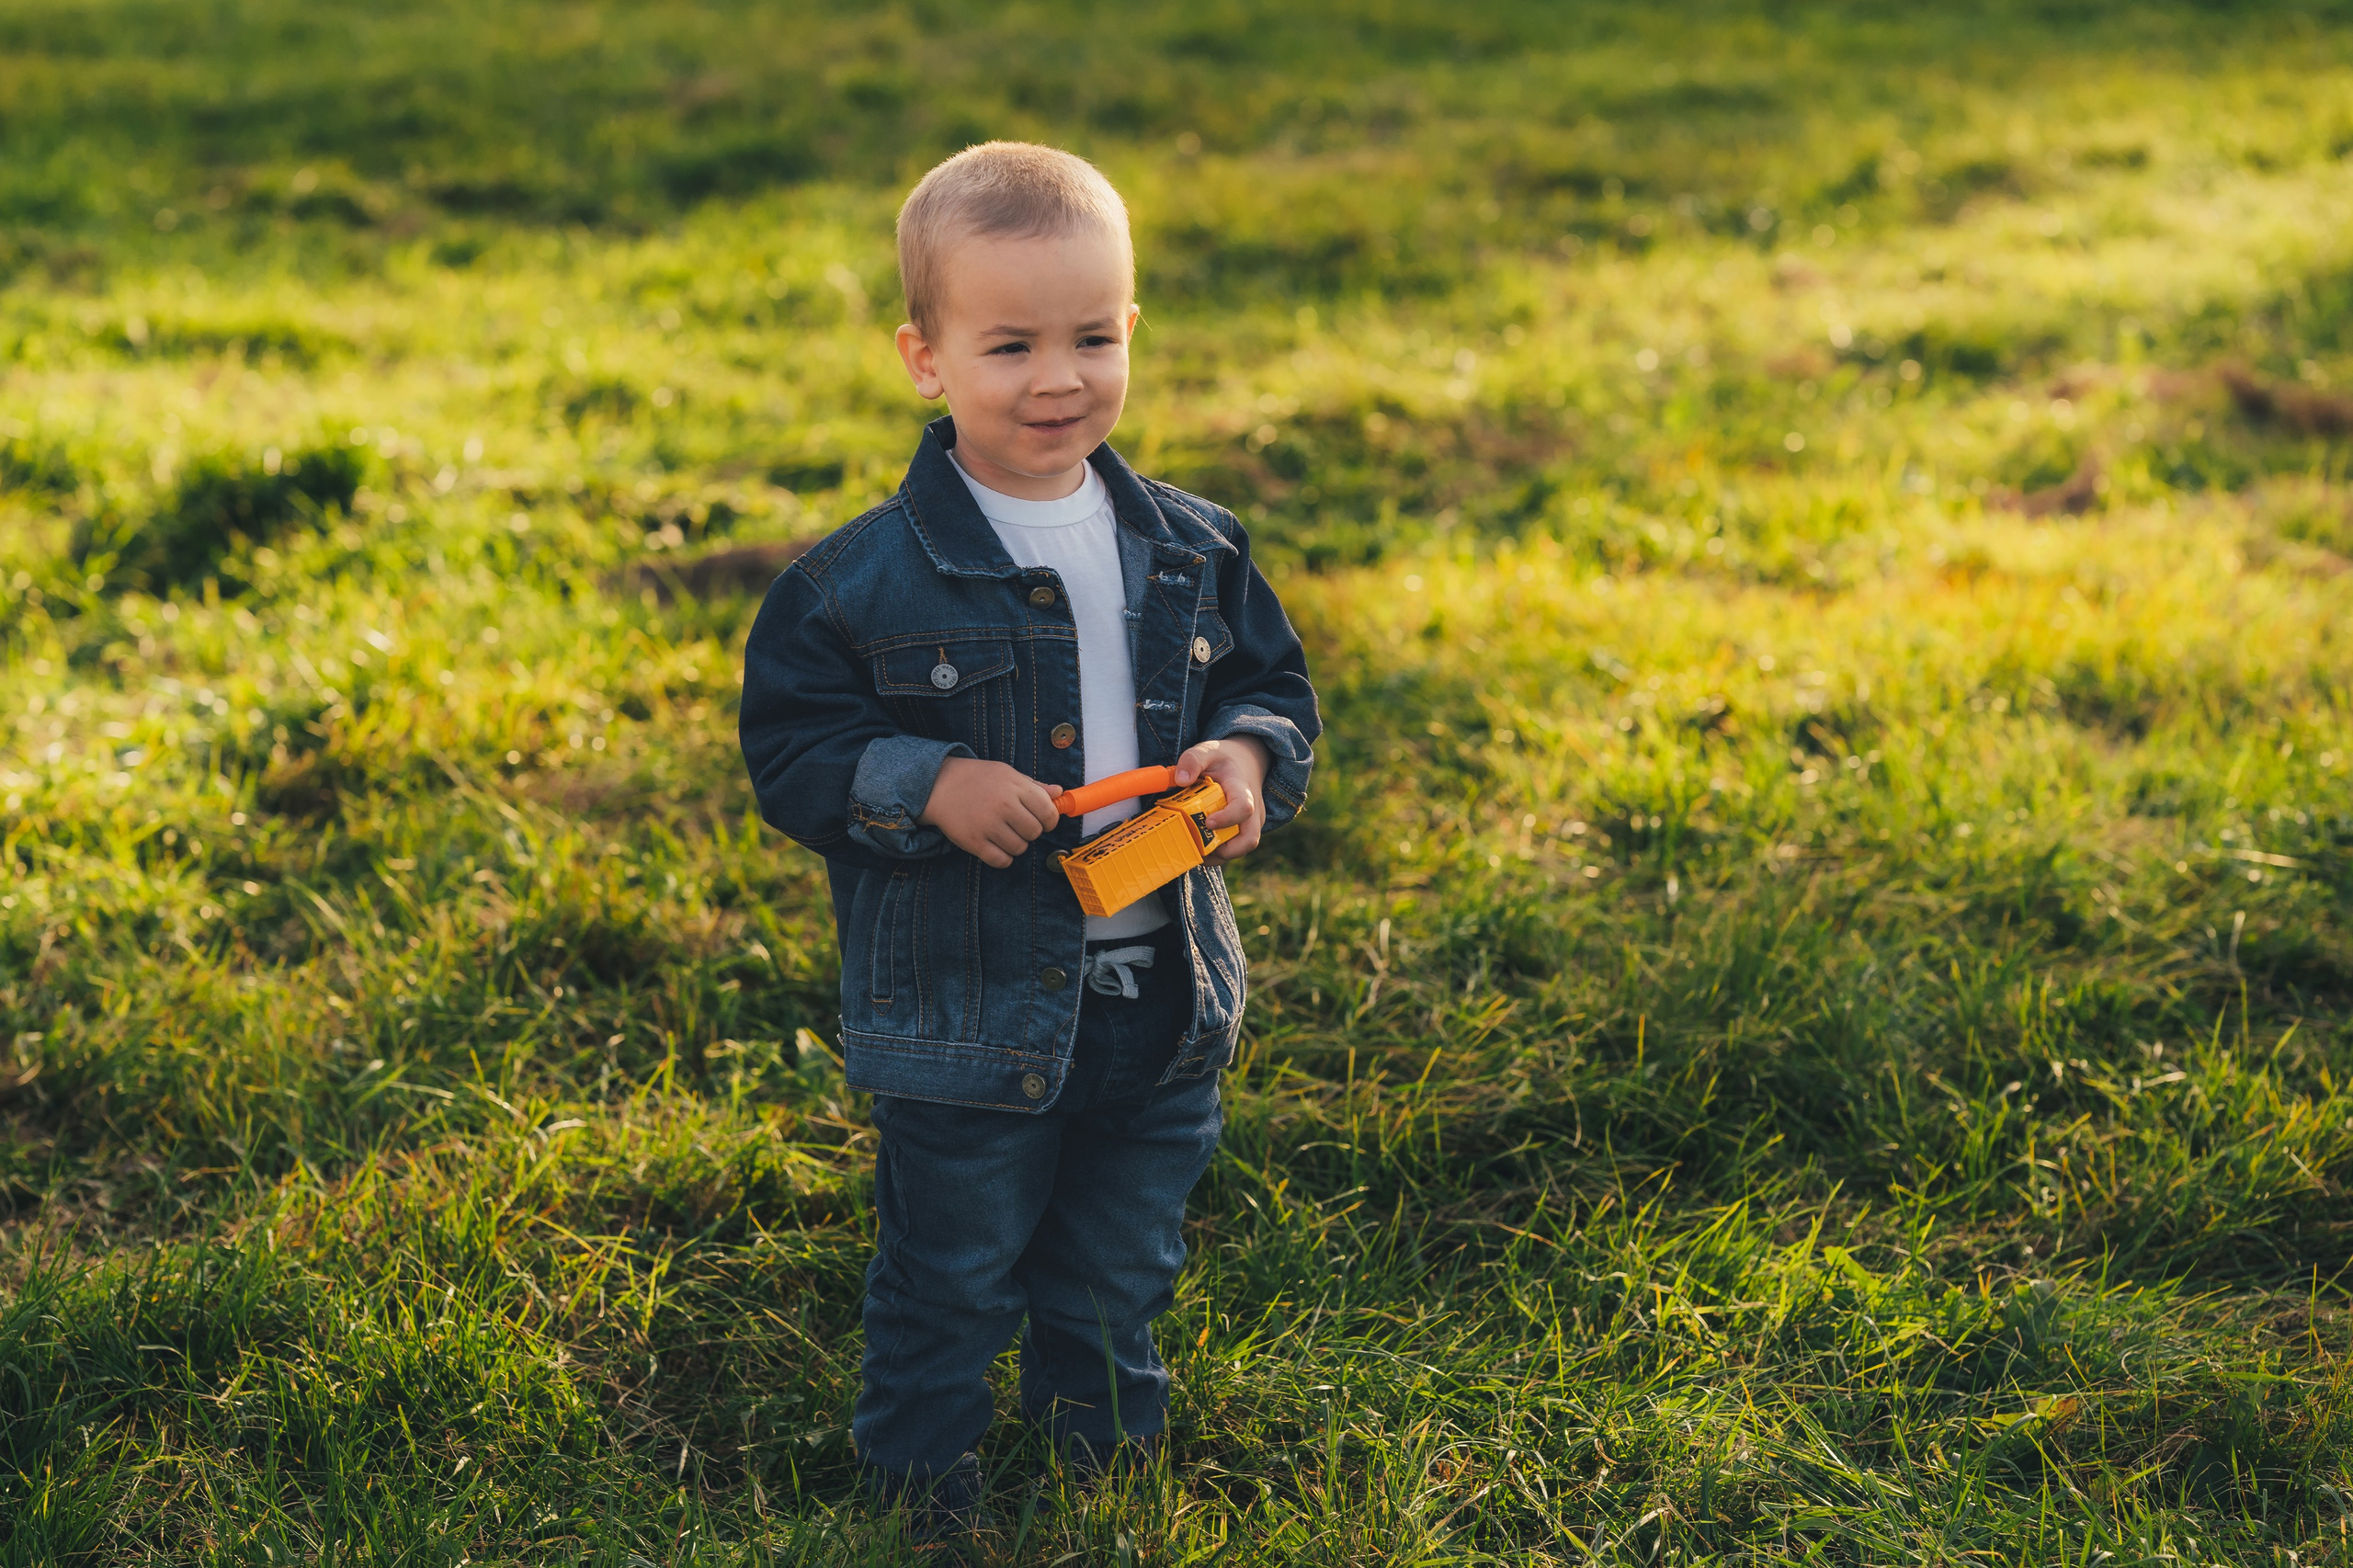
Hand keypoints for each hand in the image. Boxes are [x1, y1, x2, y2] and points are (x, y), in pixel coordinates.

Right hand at [920, 757, 1062, 867]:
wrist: (938, 785)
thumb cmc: (977, 778)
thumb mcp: (1007, 774)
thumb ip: (1034, 785)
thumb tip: (1059, 793)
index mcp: (1014, 786)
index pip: (1048, 812)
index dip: (1050, 820)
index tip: (1043, 821)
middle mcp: (1003, 805)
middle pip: (1035, 832)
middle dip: (1030, 832)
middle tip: (1018, 825)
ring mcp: (988, 824)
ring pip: (1020, 848)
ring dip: (1016, 844)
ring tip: (1004, 833)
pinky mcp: (973, 841)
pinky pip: (1001, 861)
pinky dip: (1003, 858)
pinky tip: (996, 846)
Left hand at [1172, 736, 1268, 863]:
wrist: (1245, 761)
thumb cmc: (1223, 759)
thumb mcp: (1207, 750)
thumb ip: (1192, 760)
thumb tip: (1180, 780)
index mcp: (1242, 788)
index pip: (1243, 808)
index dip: (1227, 819)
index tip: (1208, 822)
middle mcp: (1253, 809)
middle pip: (1249, 839)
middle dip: (1226, 851)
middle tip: (1201, 851)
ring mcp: (1252, 822)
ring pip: (1242, 847)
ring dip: (1220, 855)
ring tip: (1197, 852)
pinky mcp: (1246, 830)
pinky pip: (1236, 847)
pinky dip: (1219, 852)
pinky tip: (1200, 848)